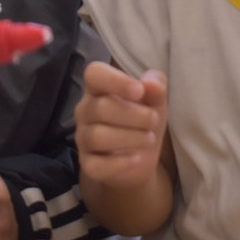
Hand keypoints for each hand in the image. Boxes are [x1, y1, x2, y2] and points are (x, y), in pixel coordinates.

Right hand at [74, 61, 167, 189]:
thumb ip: (156, 86)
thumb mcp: (155, 100)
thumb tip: (150, 84)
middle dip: (135, 115)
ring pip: (98, 136)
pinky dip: (120, 163)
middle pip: (101, 108)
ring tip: (149, 139)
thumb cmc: (143, 120)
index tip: (139, 91)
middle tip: (154, 120)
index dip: (116, 80)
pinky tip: (137, 158)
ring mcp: (83, 138)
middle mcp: (85, 110)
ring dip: (131, 137)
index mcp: (99, 88)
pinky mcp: (88, 164)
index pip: (94, 74)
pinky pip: (96, 165)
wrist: (139, 158)